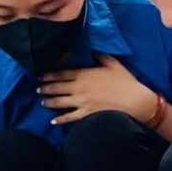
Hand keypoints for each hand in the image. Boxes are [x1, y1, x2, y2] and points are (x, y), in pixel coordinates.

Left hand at [38, 54, 157, 125]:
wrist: (134, 100)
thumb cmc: (125, 81)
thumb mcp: (113, 63)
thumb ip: (100, 56)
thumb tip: (92, 49)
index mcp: (85, 74)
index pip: (62, 74)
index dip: (49, 75)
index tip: (40, 76)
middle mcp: (80, 88)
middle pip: (57, 88)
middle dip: (45, 88)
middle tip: (37, 88)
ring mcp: (82, 102)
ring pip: (60, 102)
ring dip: (49, 101)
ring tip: (42, 101)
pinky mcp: (87, 114)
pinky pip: (70, 117)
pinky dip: (60, 119)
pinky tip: (53, 121)